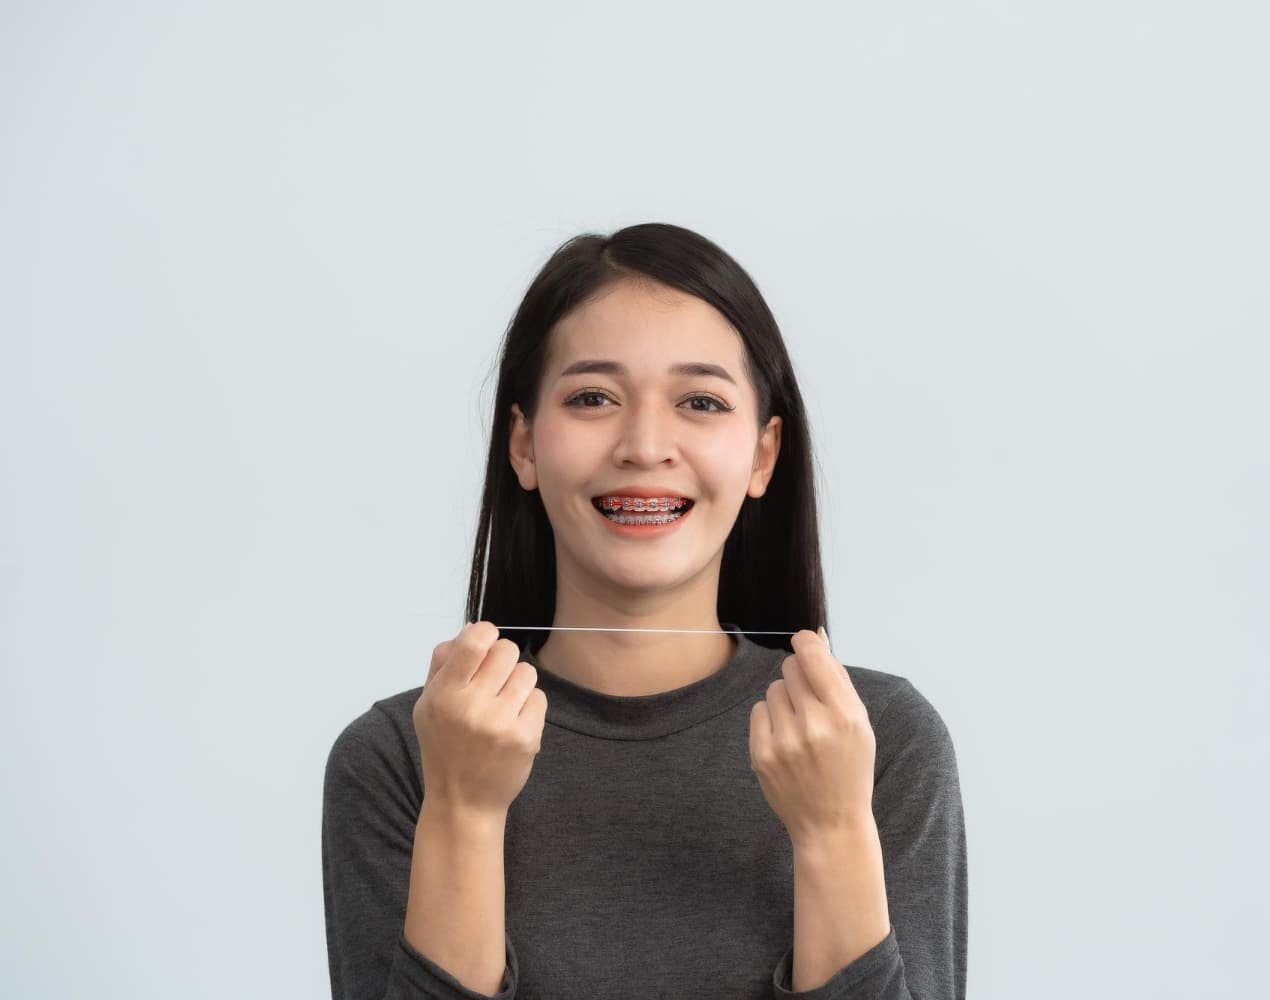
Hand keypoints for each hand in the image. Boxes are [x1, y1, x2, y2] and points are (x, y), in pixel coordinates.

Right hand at [412, 621, 548, 821]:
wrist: (463, 801)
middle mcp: (472, 706)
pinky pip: (540, 698)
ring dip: (518, 683)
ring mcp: (501, 723)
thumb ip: (443, 663)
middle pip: (506, 650)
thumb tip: (472, 628)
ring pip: (527, 672)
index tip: (484, 644)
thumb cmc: (444, 746)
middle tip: (494, 681)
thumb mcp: (428, 704)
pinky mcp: (526, 738)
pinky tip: (514, 723)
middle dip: (503, 660)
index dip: (485, 634)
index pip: (474, 641)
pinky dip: (529, 706)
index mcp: (444, 694)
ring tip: (503, 704)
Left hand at [748, 627, 876, 845]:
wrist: (830, 823)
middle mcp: (814, 726)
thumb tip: (815, 639)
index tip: (804, 642)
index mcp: (845, 715)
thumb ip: (838, 680)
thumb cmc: (849, 767)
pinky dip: (770, 719)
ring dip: (785, 700)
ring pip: (773, 689)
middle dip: (799, 677)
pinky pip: (757, 710)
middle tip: (810, 700)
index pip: (814, 656)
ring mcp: (784, 742)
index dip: (807, 642)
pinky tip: (785, 740)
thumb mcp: (861, 724)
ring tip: (800, 727)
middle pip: (790, 668)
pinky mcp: (761, 755)